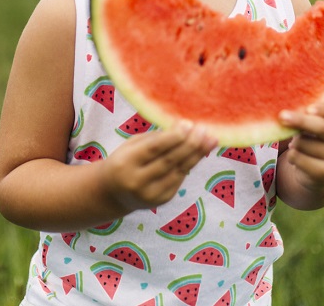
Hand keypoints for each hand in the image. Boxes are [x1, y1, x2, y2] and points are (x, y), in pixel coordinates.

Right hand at [99, 121, 217, 211]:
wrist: (113, 193)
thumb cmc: (124, 161)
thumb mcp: (131, 146)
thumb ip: (154, 139)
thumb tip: (183, 127)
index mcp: (126, 163)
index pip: (154, 149)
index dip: (173, 137)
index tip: (188, 123)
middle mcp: (138, 181)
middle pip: (169, 161)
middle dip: (189, 144)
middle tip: (204, 129)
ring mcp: (151, 194)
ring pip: (179, 171)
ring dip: (197, 154)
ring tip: (211, 139)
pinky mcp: (162, 200)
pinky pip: (179, 178)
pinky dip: (191, 164)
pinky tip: (200, 152)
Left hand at [278, 98, 323, 194]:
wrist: (321, 170)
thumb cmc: (314, 135)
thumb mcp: (315, 121)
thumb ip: (307, 113)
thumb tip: (285, 114)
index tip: (309, 109)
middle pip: (322, 127)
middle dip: (301, 121)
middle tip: (282, 116)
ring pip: (304, 143)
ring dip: (294, 142)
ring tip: (298, 143)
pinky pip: (298, 158)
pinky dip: (291, 155)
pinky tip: (297, 156)